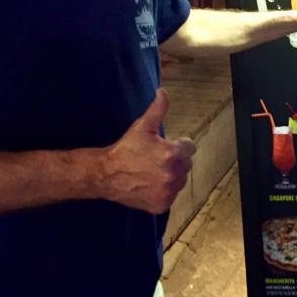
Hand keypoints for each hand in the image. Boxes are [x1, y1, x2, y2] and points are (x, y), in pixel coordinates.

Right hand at [101, 89, 195, 213]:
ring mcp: (167, 192)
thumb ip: (157, 109)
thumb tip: (163, 91)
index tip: (164, 146)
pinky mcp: (161, 205)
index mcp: (172, 154)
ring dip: (172, 175)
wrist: (107, 174)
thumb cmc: (126, 149)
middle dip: (175, 159)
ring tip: (152, 171)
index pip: (190, 147)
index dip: (178, 145)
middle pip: (186, 164)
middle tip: (156, 158)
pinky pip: (171, 195)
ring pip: (180, 180)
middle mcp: (173, 174)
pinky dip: (164, 191)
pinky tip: (150, 184)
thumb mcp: (142, 126)